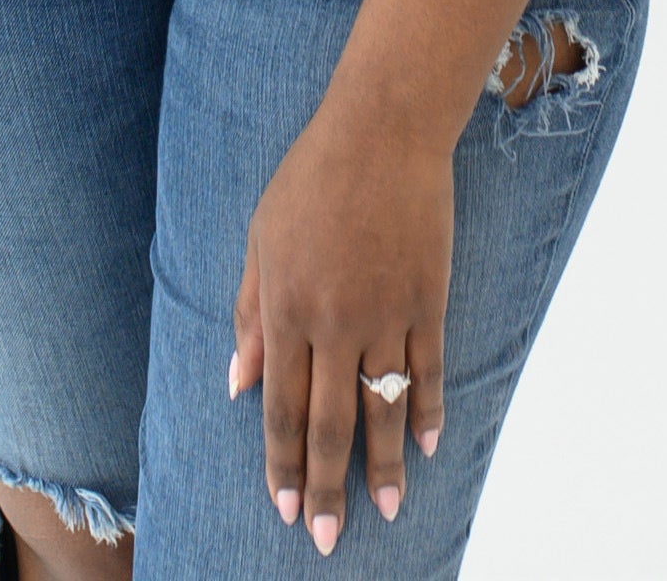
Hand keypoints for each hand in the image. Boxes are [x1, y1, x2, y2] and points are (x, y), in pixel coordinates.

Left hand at [231, 97, 451, 552]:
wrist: (384, 128)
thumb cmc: (312, 176)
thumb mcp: (261, 237)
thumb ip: (249, 313)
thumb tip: (237, 382)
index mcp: (285, 307)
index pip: (279, 406)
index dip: (280, 463)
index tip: (284, 508)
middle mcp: (334, 321)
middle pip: (328, 423)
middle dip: (325, 487)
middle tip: (327, 538)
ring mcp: (386, 313)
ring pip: (383, 409)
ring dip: (383, 467)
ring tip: (385, 511)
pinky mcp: (428, 299)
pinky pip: (428, 371)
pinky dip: (427, 413)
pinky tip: (425, 447)